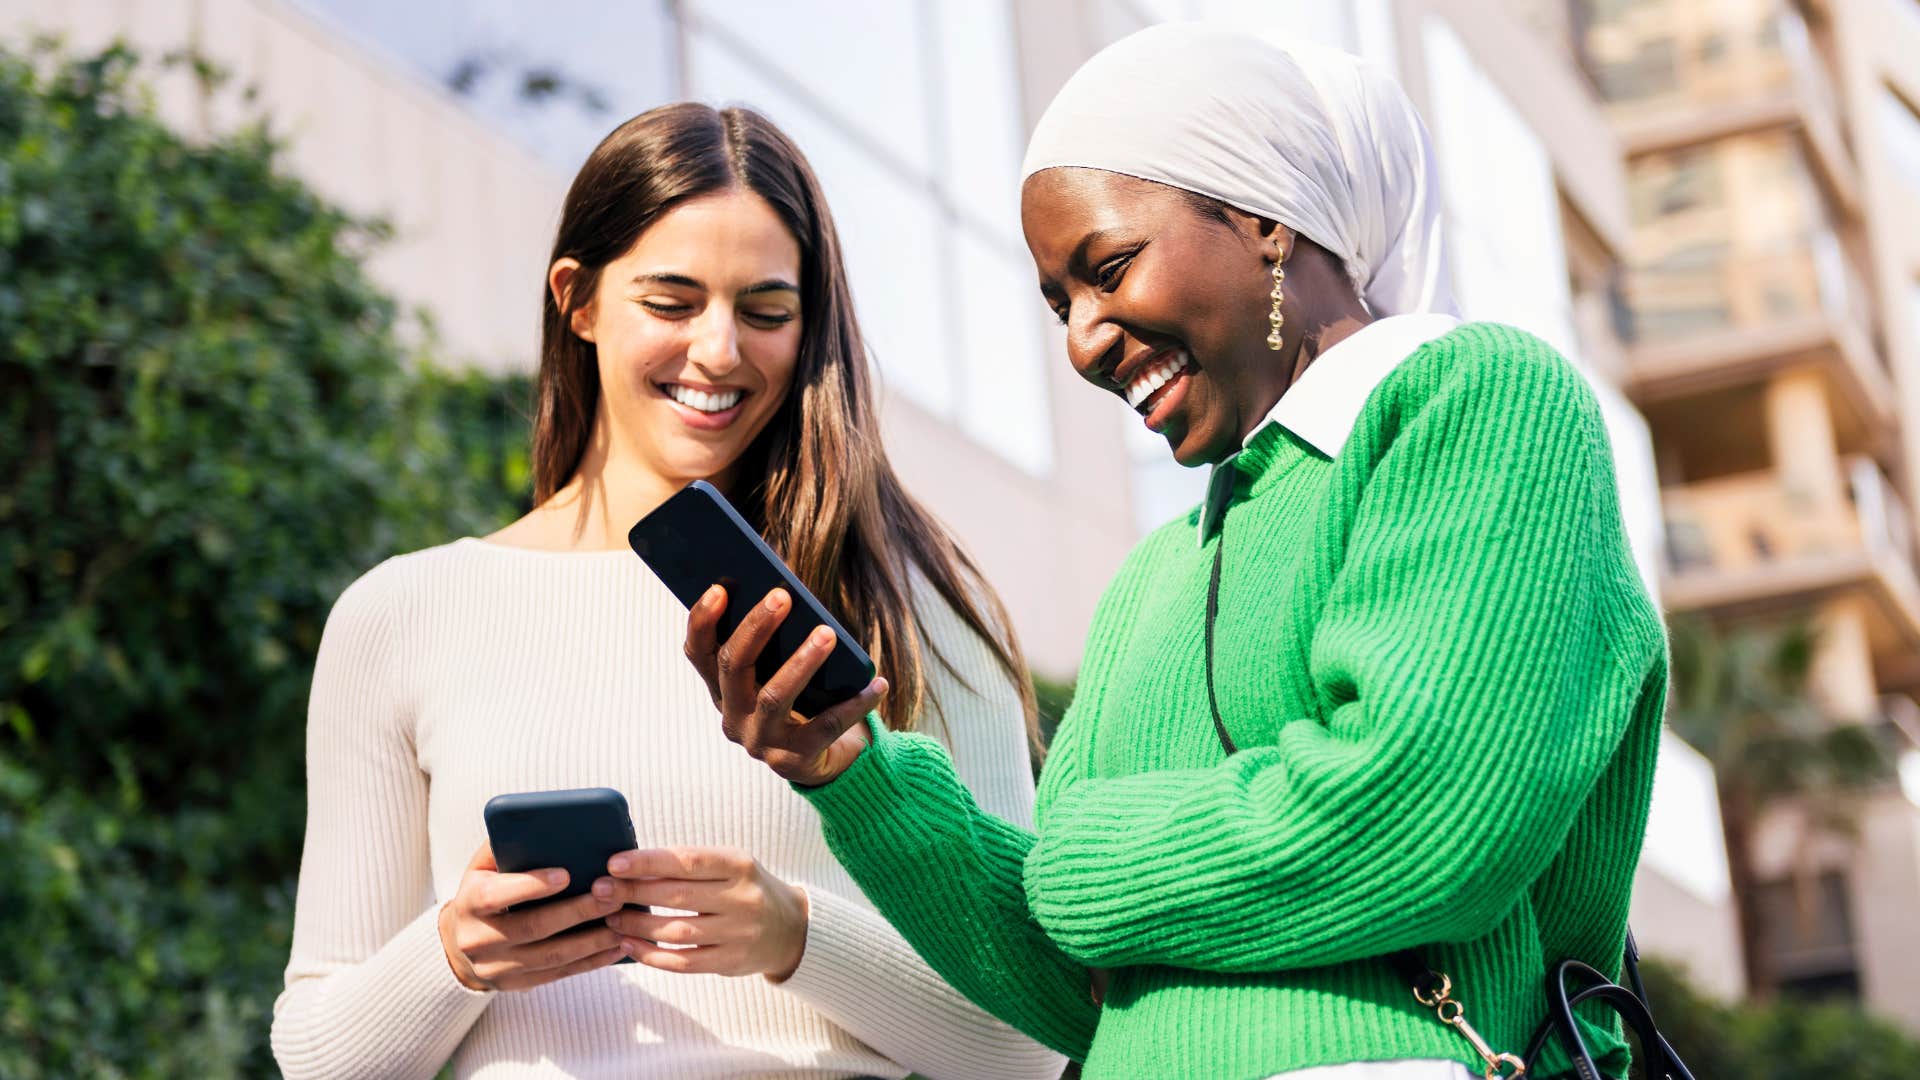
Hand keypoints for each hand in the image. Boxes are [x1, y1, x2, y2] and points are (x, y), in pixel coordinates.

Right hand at [437, 841, 631, 991]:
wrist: (458, 943)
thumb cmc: (484, 891)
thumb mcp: (483, 867)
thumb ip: (505, 846)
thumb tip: (539, 822)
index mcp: (469, 903)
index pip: (496, 895)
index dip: (531, 886)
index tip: (565, 874)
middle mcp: (479, 939)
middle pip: (533, 927)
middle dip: (577, 911)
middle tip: (612, 895)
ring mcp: (497, 967)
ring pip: (551, 955)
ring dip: (592, 941)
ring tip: (622, 922)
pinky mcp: (516, 984)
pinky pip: (559, 974)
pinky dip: (591, 961)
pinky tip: (616, 947)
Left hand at [596, 847, 810, 980]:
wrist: (790, 929)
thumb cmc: (747, 889)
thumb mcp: (731, 865)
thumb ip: (690, 865)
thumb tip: (632, 866)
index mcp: (739, 865)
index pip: (688, 861)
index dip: (649, 862)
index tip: (615, 863)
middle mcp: (742, 899)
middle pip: (678, 896)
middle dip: (633, 892)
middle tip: (601, 890)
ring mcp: (738, 934)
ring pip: (677, 932)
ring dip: (638, 925)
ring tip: (611, 917)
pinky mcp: (731, 962)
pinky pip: (684, 962)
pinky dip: (652, 955)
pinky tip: (629, 945)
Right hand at [684, 585, 886, 786]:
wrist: (827, 760)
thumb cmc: (805, 701)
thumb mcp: (783, 672)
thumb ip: (776, 643)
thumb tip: (789, 595)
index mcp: (723, 689)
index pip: (698, 653)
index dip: (703, 621)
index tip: (719, 589)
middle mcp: (733, 717)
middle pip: (733, 667)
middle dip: (756, 627)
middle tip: (783, 596)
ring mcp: (761, 741)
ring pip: (774, 696)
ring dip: (802, 661)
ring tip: (828, 633)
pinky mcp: (794, 761)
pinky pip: (826, 727)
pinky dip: (854, 703)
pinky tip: (877, 683)